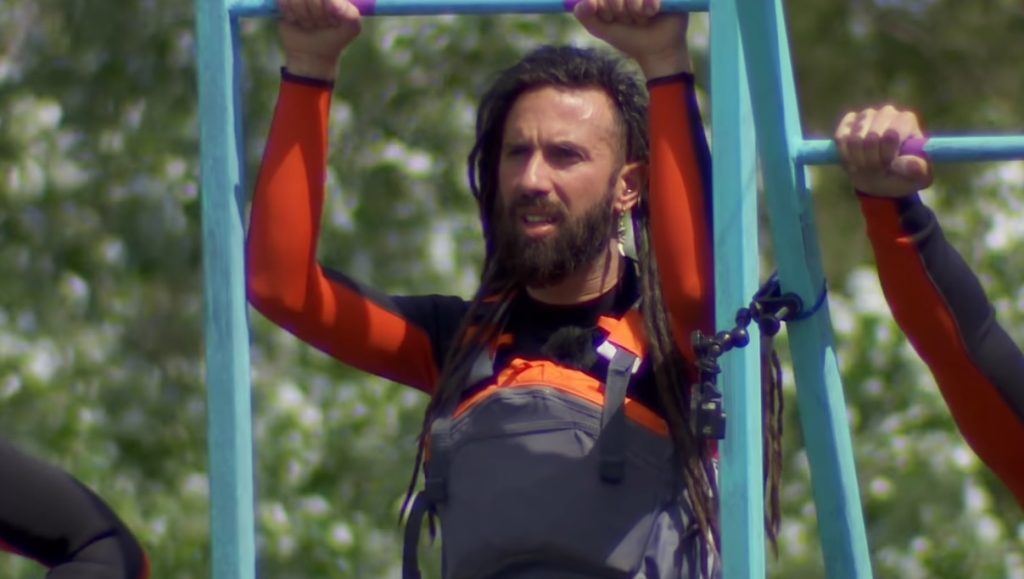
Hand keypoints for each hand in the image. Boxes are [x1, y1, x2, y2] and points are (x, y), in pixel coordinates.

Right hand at [278, 0, 361, 80]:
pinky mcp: (284, 0)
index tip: (333, 19)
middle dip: (318, 14)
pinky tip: (295, 21)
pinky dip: (291, 15)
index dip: (329, 6)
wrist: (313, 54)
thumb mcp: (351, 28)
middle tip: (321, 23)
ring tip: (309, 24)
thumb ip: (350, 13)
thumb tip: (332, 2)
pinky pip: (284, 2)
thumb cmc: (335, 38)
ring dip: (304, 17)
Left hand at [573, 0, 690, 78]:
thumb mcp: (601, 28)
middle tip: (627, 20)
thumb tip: (587, 1)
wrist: (657, 51)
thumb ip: (585, 14)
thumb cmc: (629, 38)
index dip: (602, 7)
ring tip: (642, 20)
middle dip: (618, 10)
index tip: (609, 18)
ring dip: (634, 12)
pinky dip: (648, 6)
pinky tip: (653, 13)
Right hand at [834, 106, 932, 197]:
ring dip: (858, 159)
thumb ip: (918, 170)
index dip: (887, 155)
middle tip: (877, 169)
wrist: (880, 179)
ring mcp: (866, 116)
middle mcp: (887, 112)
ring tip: (866, 166)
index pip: (891, 134)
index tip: (889, 166)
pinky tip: (853, 160)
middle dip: (872, 160)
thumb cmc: (902, 176)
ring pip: (854, 139)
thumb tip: (913, 165)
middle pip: (871, 137)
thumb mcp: (917, 178)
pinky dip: (845, 155)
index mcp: (906, 120)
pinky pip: (841, 138)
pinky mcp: (848, 122)